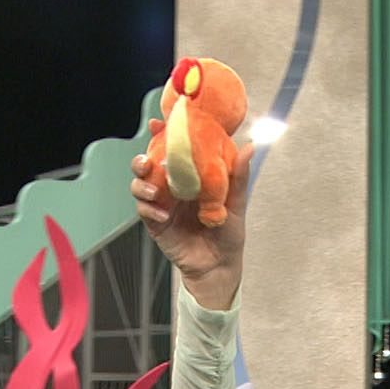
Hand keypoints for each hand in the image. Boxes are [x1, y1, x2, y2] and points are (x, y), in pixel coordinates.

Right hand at [130, 125, 253, 309]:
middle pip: (148, 166)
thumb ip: (238, 175)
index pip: (171, 150)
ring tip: (154, 189)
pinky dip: (150, 210)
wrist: (220, 265)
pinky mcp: (156, 224)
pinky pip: (145, 212)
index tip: (157, 123)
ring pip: (140, 186)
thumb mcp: (236, 201)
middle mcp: (172, 187)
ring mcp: (162, 205)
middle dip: (142, 159)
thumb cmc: (229, 232)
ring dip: (141, 184)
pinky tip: (163, 214)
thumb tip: (249, 146)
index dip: (161, 135)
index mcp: (189, 176)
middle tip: (147, 159)